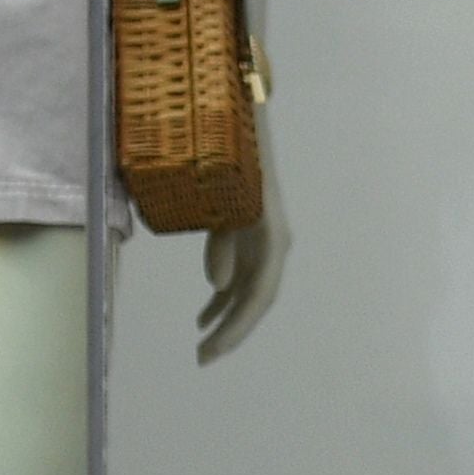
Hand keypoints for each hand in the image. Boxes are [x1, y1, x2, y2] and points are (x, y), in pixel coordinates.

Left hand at [197, 150, 291, 363]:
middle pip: (255, 299)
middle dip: (231, 330)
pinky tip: (203, 312)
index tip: (210, 350)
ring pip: (247, 290)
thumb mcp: (224, 199)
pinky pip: (239, 273)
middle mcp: (273, 243)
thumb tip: (218, 285)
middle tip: (202, 357)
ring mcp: (262, 239)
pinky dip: (221, 295)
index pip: (259, 296)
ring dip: (225, 316)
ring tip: (200, 340)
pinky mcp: (250, 232)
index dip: (236, 328)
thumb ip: (222, 244)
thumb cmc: (232, 153)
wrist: (244, 117)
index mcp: (272, 237)